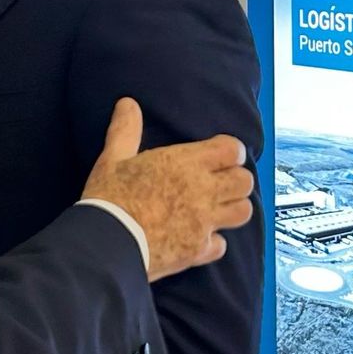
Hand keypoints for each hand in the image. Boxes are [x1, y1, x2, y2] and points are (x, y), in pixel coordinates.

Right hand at [82, 98, 253, 282]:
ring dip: (233, 208)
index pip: (232, 150)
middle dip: (236, 179)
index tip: (220, 156)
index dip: (231, 151)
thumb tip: (127, 102)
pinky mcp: (199, 250)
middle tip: (220, 182)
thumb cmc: (109, 197)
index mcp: (185, 163)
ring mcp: (204, 222)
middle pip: (244, 181)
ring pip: (242, 212)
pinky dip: (214, 242)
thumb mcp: (113, 158)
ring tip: (217, 208)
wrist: (108, 243)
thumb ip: (125, 130)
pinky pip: (221, 245)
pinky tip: (200, 239)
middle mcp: (203, 191)